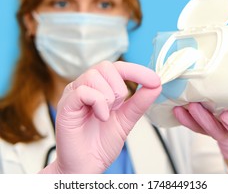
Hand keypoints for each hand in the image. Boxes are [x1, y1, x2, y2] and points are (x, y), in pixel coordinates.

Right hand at [39, 61, 161, 173]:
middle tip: (117, 107)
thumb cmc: (100, 144)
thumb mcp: (126, 119)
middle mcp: (85, 86)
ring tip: (106, 115)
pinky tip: (101, 117)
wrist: (86, 167)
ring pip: (94, 75)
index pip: (118, 68)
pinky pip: (83, 91)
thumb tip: (156, 85)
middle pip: (106, 66)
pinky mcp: (66, 105)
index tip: (155, 80)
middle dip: (119, 87)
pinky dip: (98, 103)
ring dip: (108, 97)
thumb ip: (139, 102)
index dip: (137, 71)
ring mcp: (73, 94)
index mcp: (98, 87)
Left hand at [173, 102, 227, 159]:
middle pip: (218, 132)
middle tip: (195, 106)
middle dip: (205, 119)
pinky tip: (177, 109)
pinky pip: (192, 125)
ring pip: (202, 129)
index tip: (226, 115)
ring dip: (191, 117)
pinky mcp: (201, 127)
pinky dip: (184, 118)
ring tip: (183, 105)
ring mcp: (214, 130)